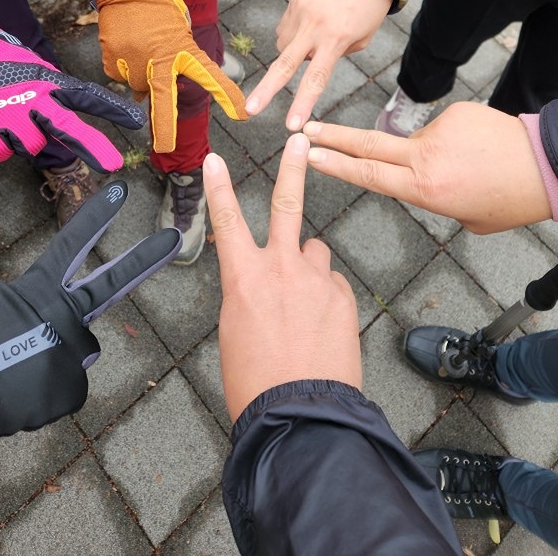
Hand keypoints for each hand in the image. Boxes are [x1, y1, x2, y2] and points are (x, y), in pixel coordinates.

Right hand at [0, 0, 145, 170]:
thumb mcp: (33, 71)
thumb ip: (51, 96)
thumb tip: (62, 127)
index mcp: (48, 81)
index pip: (87, 95)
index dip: (112, 109)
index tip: (136, 122)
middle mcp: (33, 98)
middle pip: (67, 127)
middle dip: (92, 147)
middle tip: (114, 165)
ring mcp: (8, 115)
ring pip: (30, 147)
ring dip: (21, 139)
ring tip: (4, 114)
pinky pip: (2, 152)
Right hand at [0, 182, 180, 449]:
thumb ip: (40, 315)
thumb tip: (74, 343)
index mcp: (35, 288)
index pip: (71, 244)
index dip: (96, 217)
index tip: (121, 193)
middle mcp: (61, 312)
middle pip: (110, 284)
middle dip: (143, 260)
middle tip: (173, 238)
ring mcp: (72, 347)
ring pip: (74, 359)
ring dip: (49, 371)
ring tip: (13, 378)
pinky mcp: (72, 384)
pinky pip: (64, 391)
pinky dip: (43, 400)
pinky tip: (19, 400)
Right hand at [96, 0, 247, 151]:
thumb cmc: (160, 8)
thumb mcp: (178, 32)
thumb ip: (172, 62)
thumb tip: (148, 94)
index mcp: (182, 49)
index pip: (209, 75)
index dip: (226, 95)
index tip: (242, 114)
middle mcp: (159, 59)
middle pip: (162, 100)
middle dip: (165, 128)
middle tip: (165, 147)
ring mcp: (133, 62)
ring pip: (138, 85)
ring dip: (141, 76)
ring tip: (141, 46)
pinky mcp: (113, 61)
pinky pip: (120, 75)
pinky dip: (123, 67)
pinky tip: (126, 46)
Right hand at [204, 132, 361, 422]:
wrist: (301, 415)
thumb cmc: (255, 381)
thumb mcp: (235, 330)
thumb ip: (249, 293)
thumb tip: (263, 282)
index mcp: (243, 278)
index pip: (227, 221)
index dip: (218, 188)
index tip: (215, 159)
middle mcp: (281, 268)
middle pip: (288, 205)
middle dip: (293, 168)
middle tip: (299, 141)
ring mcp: (317, 280)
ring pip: (314, 254)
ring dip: (309, 269)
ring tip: (304, 307)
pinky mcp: (343, 297)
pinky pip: (332, 285)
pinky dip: (326, 297)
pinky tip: (321, 328)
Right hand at [245, 0, 391, 129]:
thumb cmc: (368, 9)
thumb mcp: (362, 39)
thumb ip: (335, 55)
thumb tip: (309, 61)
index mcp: (336, 39)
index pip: (316, 78)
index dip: (302, 103)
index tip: (292, 124)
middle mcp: (314, 26)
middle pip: (285, 65)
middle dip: (266, 90)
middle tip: (249, 110)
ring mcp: (300, 11)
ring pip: (283, 46)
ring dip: (292, 52)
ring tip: (314, 39)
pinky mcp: (294, 0)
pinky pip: (285, 28)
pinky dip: (293, 34)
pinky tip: (309, 25)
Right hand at [304, 102, 551, 232]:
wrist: (546, 166)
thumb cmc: (507, 201)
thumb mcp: (462, 217)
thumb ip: (430, 196)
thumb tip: (422, 178)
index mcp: (424, 189)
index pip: (368, 174)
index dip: (335, 164)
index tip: (310, 154)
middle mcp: (424, 158)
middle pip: (367, 145)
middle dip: (333, 137)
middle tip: (307, 128)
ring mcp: (439, 131)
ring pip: (417, 141)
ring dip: (431, 152)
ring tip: (471, 165)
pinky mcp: (455, 112)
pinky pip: (443, 127)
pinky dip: (454, 139)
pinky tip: (479, 149)